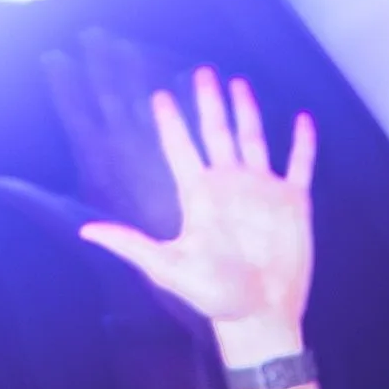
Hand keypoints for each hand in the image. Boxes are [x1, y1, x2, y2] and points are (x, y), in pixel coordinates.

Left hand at [79, 71, 314, 346]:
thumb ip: (131, 244)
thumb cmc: (214, 298)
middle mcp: (229, 186)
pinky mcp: (292, 202)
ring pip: (253, 139)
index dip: (170, 122)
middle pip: (216, 133)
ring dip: (247, 112)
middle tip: (202, 72)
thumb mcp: (167, 268)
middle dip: (208, 103)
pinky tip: (302, 119)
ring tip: (239, 83)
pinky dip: (302, 143)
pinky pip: (299, 164)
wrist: (260, 316)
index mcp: (199, 196)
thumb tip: (86, 231)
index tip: (158, 96)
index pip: (181, 149)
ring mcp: (261, 191)